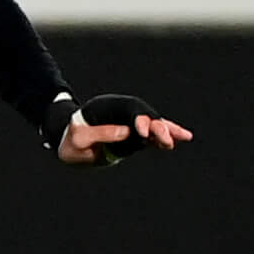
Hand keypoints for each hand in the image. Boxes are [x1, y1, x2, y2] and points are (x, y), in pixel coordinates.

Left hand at [56, 106, 190, 167]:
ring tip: (184, 136)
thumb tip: (127, 132)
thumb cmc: (70, 141)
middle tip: (165, 140)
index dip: (138, 118)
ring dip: (167, 130)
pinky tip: (182, 137)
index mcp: (106, 107)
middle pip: (144, 114)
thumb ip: (101, 134)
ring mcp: (128, 122)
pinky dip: (166, 135)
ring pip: (152, 123)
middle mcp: (120, 111)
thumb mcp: (78, 139)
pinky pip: (153, 134)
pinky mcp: (134, 134)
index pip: (127, 109)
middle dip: (156, 126)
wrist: (69, 145)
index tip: (143, 132)